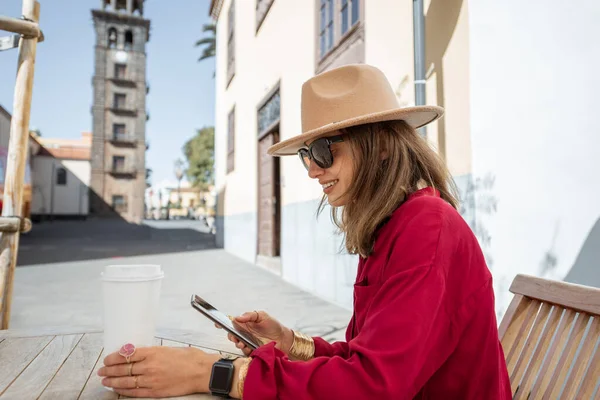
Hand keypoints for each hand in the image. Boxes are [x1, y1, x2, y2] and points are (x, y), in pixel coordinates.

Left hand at [98, 345, 220, 397]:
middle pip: (123, 368)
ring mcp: (151, 380)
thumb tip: (139, 354)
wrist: (202, 371)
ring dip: (113, 381)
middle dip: (109, 370)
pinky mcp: (155, 391)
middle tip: (101, 370)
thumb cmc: (189, 358)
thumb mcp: (169, 349)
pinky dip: (124, 390)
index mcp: (153, 352)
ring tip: (105, 381)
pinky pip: (135, 392)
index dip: (114, 357)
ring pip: (126, 381)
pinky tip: (117, 389)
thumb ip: (153, 352)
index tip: (107, 359)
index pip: (127, 354)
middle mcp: (149, 366)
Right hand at [218, 311, 292, 356]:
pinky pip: (245, 352)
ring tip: (242, 343)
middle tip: (234, 337)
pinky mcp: (252, 351)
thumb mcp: (262, 315)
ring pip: (237, 344)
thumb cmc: (273, 325)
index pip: (231, 323)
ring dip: (238, 344)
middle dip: (231, 336)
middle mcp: (244, 333)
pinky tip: (249, 348)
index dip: (223, 323)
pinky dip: (245, 351)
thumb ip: (250, 315)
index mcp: (245, 323)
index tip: (217, 324)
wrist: (283, 338)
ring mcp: (247, 342)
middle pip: (232, 335)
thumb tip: (238, 317)